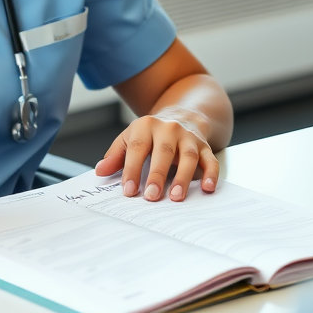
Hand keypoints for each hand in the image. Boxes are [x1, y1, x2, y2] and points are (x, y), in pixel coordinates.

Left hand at [94, 110, 218, 201]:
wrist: (182, 115)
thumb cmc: (151, 134)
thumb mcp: (130, 137)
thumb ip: (116, 155)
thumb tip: (100, 171)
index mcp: (146, 126)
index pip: (138, 148)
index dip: (132, 169)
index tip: (128, 191)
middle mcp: (169, 129)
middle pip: (163, 152)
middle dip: (156, 175)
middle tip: (151, 197)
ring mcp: (188, 138)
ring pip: (188, 157)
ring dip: (182, 177)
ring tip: (176, 197)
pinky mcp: (205, 146)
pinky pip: (210, 160)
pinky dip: (211, 174)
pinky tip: (207, 188)